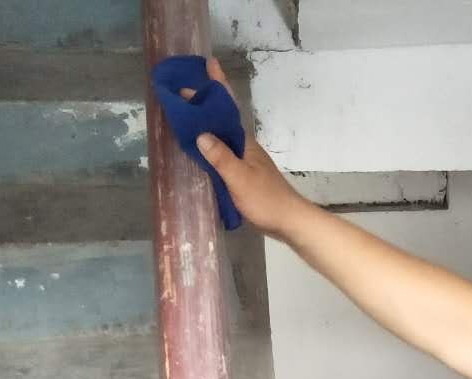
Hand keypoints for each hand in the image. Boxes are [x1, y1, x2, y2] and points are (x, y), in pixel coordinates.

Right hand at [183, 57, 311, 237]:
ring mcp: (246, 160)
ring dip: (206, 124)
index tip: (209, 64)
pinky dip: (210, 145)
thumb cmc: (266, 200)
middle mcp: (245, 147)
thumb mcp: (240, 178)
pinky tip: (200, 149)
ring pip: (222, 136)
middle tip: (181, 92)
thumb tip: (201, 133)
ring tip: (186, 115)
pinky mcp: (245, 175)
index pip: (229, 108)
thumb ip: (221, 157)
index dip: (219, 86)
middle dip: (205, 103)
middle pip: (222, 119)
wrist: (289, 221)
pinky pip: (223, 152)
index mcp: (244, 143)